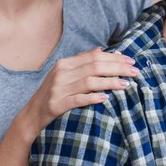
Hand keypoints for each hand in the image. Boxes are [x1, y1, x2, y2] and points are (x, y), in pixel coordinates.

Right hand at [19, 47, 137, 137]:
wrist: (30, 116)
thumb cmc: (53, 94)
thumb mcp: (65, 75)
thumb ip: (81, 62)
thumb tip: (100, 49)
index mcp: (65, 63)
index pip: (94, 56)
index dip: (114, 57)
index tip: (131, 61)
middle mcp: (61, 73)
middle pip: (95, 66)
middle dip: (117, 68)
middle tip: (135, 72)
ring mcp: (58, 89)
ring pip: (89, 82)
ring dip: (110, 82)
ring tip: (126, 84)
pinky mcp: (56, 105)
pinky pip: (78, 100)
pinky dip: (93, 98)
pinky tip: (106, 98)